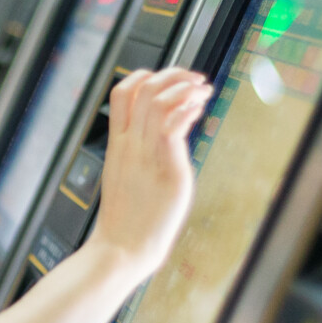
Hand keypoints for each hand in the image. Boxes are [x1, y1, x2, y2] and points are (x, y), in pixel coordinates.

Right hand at [89, 67, 209, 280]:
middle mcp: (130, 144)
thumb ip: (139, 154)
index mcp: (117, 144)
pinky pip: (173, 127)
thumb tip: (160, 141)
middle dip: (175, 74)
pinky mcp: (166, 170)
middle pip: (145, 88)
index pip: (122, 92)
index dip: (145, 75)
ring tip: (203, 91)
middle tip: (194, 78)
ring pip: (161, 101)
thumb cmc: (127, 219)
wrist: (122, 248)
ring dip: (187, 88)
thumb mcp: (125, 176)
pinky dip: (188, 110)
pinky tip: (199, 110)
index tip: (167, 79)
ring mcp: (146, 155)